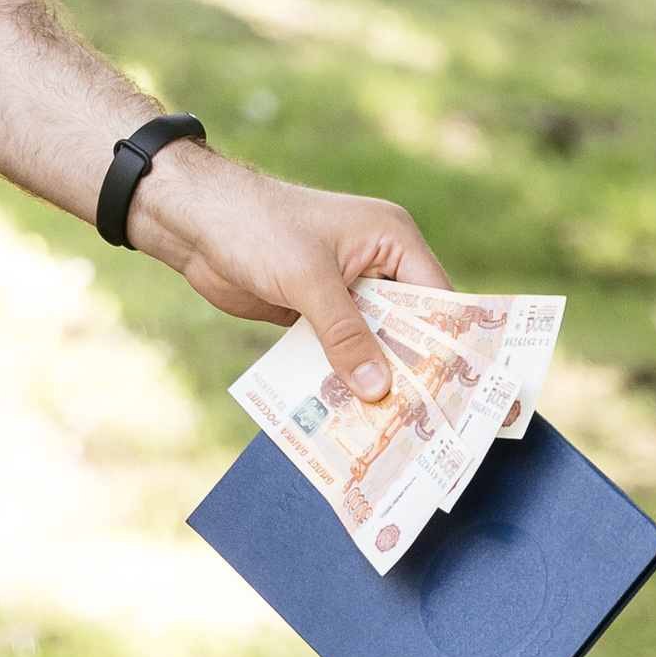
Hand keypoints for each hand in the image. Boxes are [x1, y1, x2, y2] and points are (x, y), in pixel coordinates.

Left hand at [130, 141, 447, 402]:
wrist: (194, 221)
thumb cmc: (257, 226)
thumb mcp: (308, 280)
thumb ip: (345, 334)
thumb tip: (378, 390)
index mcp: (392, 240)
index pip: (437, 299)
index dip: (449, 346)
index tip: (461, 396)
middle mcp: (377, 265)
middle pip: (408, 328)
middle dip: (412, 372)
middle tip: (427, 428)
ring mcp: (345, 291)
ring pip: (373, 345)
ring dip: (375, 382)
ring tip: (391, 435)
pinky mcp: (315, 312)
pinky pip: (339, 352)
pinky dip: (342, 378)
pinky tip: (347, 418)